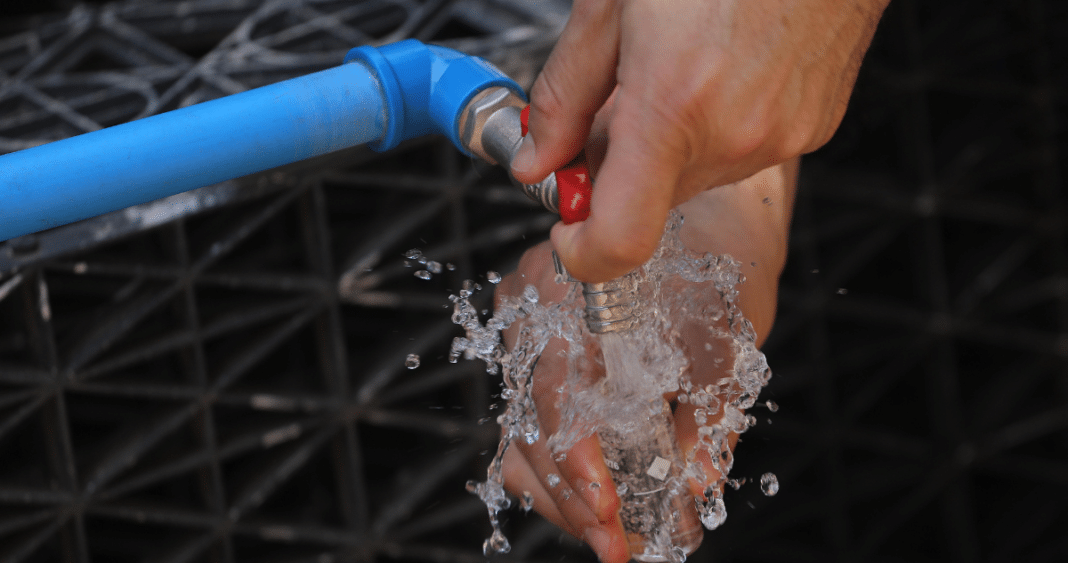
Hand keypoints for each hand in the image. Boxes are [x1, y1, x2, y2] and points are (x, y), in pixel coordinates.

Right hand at [496, 159, 796, 561]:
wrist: (712, 221)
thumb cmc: (721, 267)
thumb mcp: (726, 340)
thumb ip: (708, 414)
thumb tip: (696, 486)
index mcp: (574, 294)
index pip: (552, 393)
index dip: (575, 464)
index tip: (609, 515)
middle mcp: (533, 309)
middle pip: (525, 427)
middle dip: (571, 500)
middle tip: (617, 546)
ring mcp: (526, 329)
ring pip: (519, 435)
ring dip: (563, 495)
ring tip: (613, 534)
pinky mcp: (535, 351)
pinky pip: (527, 422)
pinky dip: (559, 468)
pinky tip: (596, 497)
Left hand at [511, 0, 887, 281]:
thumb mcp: (612, 5)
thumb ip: (564, 95)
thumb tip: (538, 158)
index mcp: (673, 104)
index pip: (620, 238)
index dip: (582, 254)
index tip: (565, 231)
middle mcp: (735, 133)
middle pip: (652, 201)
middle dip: (618, 170)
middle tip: (613, 108)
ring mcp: (782, 135)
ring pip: (695, 177)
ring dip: (669, 147)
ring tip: (675, 72)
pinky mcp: (814, 127)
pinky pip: (742, 153)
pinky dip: (715, 131)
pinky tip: (718, 72)